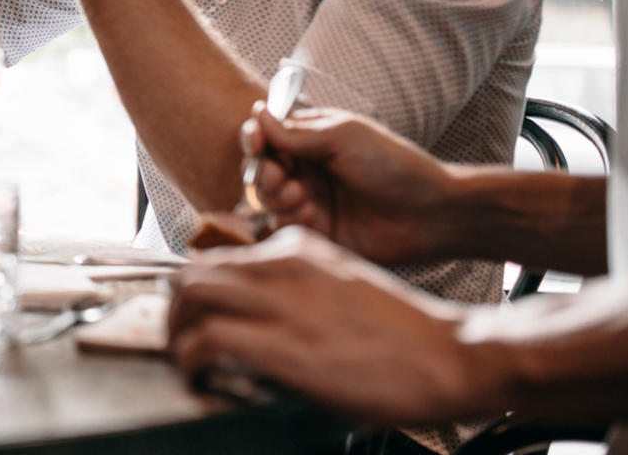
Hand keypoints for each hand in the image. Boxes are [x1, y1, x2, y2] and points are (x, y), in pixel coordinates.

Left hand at [169, 228, 492, 424]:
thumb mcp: (342, 290)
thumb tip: (260, 322)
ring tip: (182, 360)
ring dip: (174, 331)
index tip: (193, 318)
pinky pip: (209, 337)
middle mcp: (283, 266)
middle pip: (193, 271)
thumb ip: (299, 293)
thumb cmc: (406, 336)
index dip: (197, 292)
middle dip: (174, 309)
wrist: (453, 356)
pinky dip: (190, 357)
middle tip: (177, 340)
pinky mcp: (285, 343)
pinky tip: (197, 375)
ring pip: (190, 294)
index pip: (220, 258)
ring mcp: (283, 302)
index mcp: (298, 250)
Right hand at [244, 104, 461, 265]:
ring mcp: (310, 200)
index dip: (255, 138)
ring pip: (266, 198)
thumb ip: (297, 132)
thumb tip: (258, 113)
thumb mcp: (343, 138)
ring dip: (275, 195)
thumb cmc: (393, 166)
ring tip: (300, 196)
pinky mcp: (316, 231)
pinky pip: (282, 225)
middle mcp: (308, 169)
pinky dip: (288, 218)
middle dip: (263, 171)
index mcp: (313, 140)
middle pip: (260, 167)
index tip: (255, 143)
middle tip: (279, 177)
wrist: (429, 213)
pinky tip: (310, 215)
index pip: (268, 135)